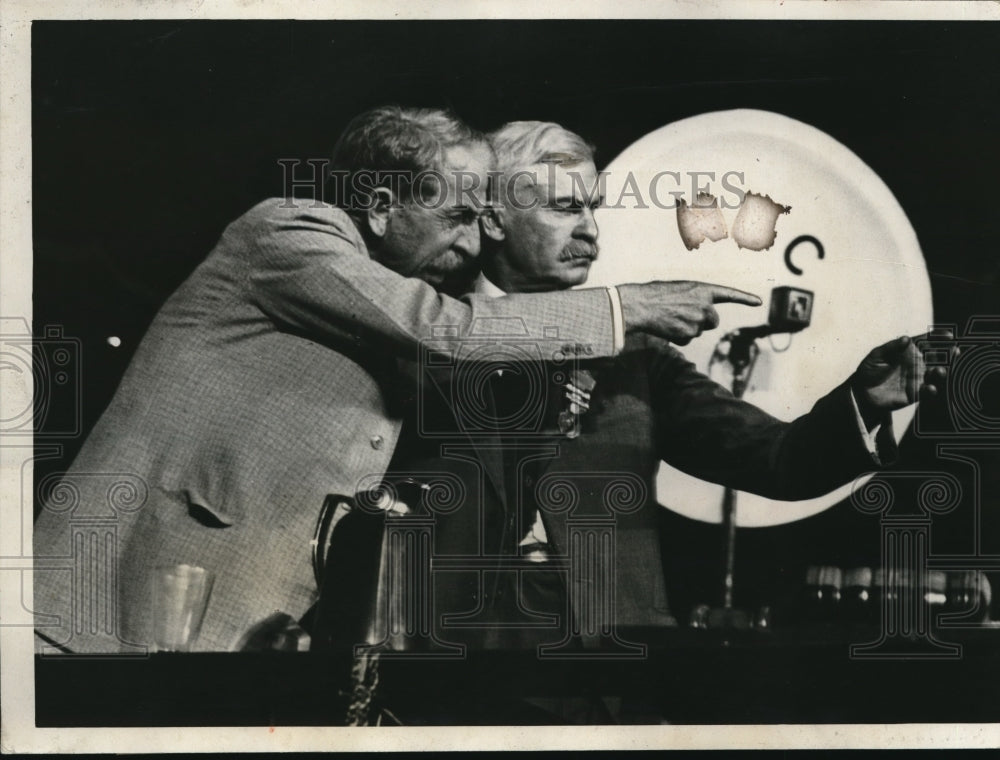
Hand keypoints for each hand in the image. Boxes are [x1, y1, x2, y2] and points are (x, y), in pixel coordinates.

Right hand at [618, 280, 762, 344]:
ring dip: (686, 328)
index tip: (759, 302)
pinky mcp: (689, 333)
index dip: (745, 298)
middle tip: (683, 315)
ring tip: (669, 318)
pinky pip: (686, 339)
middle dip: (702, 321)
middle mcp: (705, 305)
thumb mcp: (679, 290)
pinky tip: (666, 327)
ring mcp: (698, 320)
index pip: (729, 294)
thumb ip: (695, 299)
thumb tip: (700, 317)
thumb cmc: (655, 294)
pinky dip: (677, 336)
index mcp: (702, 289)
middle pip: (713, 321)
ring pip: (698, 331)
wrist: (640, 305)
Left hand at [852, 331, 955, 425]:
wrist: (862, 392)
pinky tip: (930, 388)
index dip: (938, 337)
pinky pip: (926, 392)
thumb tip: (906, 338)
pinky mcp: (915, 393)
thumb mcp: (876, 355)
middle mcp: (917, 363)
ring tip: (939, 370)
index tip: (948, 335)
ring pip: (935, 375)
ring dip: (940, 373)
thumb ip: (891, 347)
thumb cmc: (869, 369)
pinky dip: (930, 390)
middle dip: (948, 354)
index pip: (926, 341)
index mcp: (909, 351)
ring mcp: (918, 378)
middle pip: (937, 357)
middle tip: (954, 351)